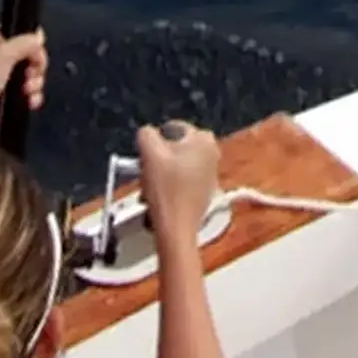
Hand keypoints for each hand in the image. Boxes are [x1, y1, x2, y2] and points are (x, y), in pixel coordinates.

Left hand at [0, 26, 45, 142]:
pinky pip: (30, 91)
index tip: (34, 54)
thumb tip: (39, 37)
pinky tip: (29, 101)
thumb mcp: (4, 54)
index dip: (33, 42)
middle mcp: (0, 55)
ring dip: (35, 83)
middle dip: (36, 66)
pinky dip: (33, 96)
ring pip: (33, 73)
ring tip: (27, 91)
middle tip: (30, 74)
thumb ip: (25, 42)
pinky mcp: (9, 95)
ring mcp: (5, 76)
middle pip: (32, 54)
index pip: (22, 33)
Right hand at [137, 121, 220, 247]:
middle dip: (157, 160)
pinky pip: (182, 182)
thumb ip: (146, 133)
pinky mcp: (204, 193)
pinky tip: (158, 199)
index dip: (154, 141)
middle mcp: (212, 154)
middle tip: (145, 172)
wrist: (176, 229)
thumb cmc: (166, 190)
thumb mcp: (149, 152)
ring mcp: (210, 175)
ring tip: (149, 188)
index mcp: (204, 139)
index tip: (145, 155)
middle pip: (174, 148)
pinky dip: (169, 187)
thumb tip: (148, 133)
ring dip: (160, 174)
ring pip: (176, 166)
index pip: (172, 128)